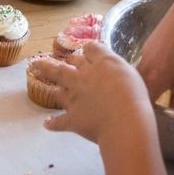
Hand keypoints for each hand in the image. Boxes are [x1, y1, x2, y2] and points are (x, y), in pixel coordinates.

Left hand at [34, 42, 151, 145]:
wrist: (124, 122)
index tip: (87, 50)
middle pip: (62, 68)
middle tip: (38, 63)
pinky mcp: (73, 118)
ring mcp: (75, 98)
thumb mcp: (130, 73)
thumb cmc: (135, 97)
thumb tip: (106, 63)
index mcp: (101, 65)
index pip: (90, 50)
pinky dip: (54, 124)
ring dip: (53, 90)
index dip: (89, 50)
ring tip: (48, 91)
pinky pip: (60, 122)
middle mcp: (82, 78)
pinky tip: (47, 124)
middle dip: (49, 65)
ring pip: (58, 92)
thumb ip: (115, 67)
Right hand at [136, 0, 173, 109]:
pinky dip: (141, 75)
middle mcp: (142, 68)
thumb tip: (173, 115)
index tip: (144, 119)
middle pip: (133, 89)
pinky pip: (138, 66)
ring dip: (137, 87)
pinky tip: (153, 76)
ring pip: (134, 77)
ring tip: (145, 97)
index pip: (142, 101)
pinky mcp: (144, 48)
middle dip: (135, 100)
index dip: (142, 111)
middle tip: (140, 111)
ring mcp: (141, 56)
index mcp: (154, 78)